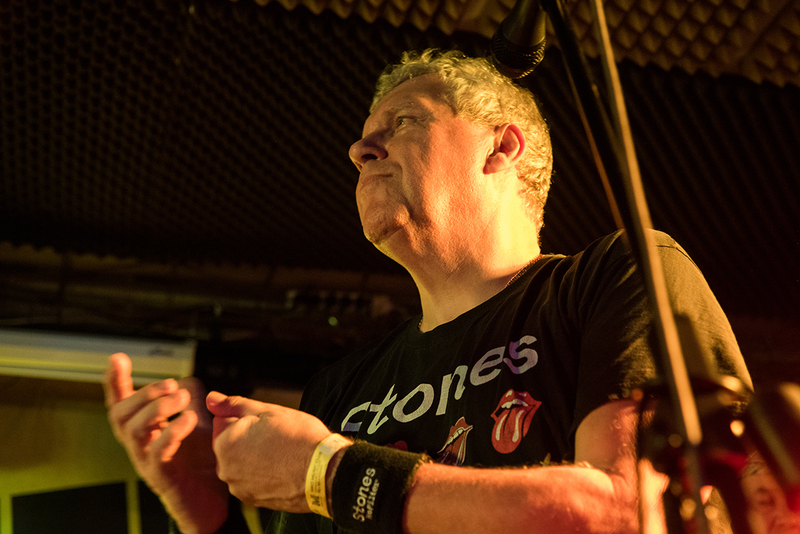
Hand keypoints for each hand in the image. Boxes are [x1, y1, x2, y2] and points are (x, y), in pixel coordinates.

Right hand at [103, 353, 228, 533]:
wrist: (212, 504)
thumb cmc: (201, 465)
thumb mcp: (197, 426)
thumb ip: (189, 404)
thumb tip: (187, 380)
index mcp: (146, 431)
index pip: (122, 403)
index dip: (115, 381)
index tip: (117, 358)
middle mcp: (140, 445)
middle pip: (120, 414)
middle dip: (143, 393)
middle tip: (171, 384)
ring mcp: (147, 462)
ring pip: (133, 431)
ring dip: (156, 409)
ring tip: (181, 399)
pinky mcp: (162, 477)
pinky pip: (157, 453)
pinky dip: (171, 432)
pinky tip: (188, 420)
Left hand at [207, 391, 333, 511]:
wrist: (324, 472)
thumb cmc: (298, 438)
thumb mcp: (266, 411)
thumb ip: (233, 404)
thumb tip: (211, 398)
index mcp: (224, 444)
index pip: (223, 422)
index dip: (246, 418)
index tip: (266, 423)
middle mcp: (226, 470)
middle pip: (231, 445)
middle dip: (247, 439)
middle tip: (275, 436)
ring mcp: (240, 488)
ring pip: (242, 463)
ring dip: (254, 457)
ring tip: (281, 453)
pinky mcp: (254, 501)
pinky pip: (252, 481)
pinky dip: (263, 474)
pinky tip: (282, 468)